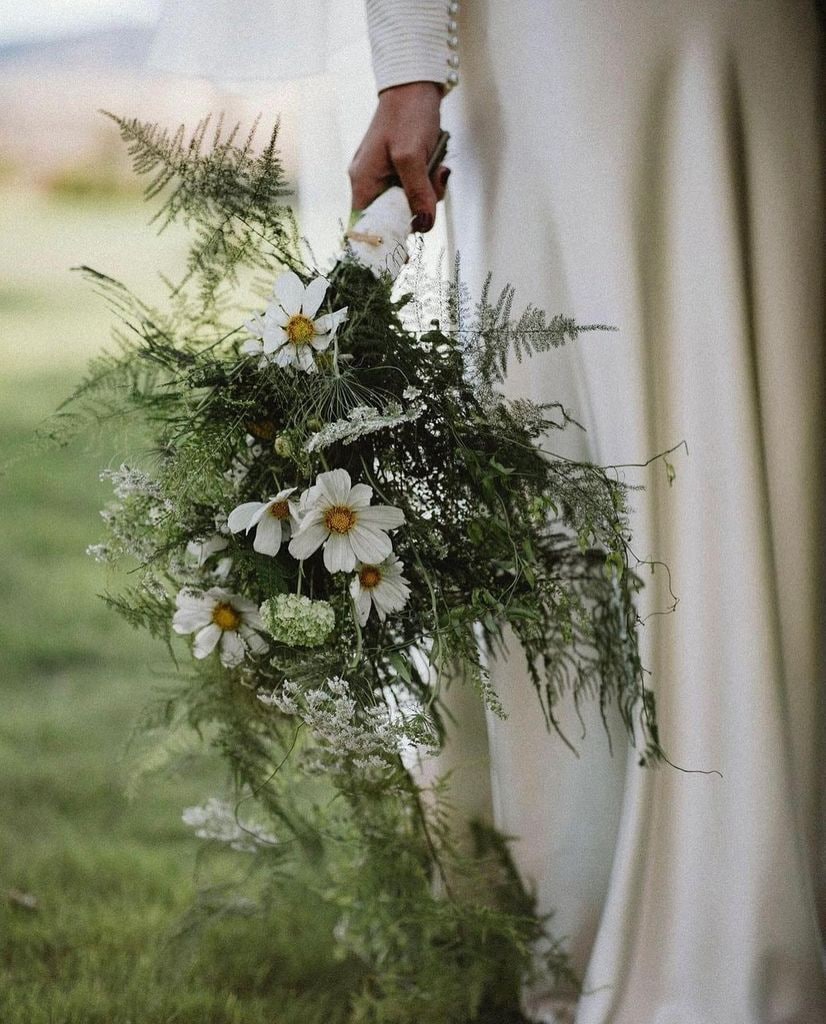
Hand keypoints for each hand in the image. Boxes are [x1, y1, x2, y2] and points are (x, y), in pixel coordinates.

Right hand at [349, 81, 449, 232]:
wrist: (414, 83)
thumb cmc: (408, 114)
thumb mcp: (413, 157)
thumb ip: (418, 194)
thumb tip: (423, 224)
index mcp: (363, 182)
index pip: (365, 227)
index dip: (384, 241)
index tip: (405, 250)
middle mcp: (368, 182)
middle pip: (391, 218)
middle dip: (417, 210)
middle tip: (433, 189)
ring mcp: (381, 175)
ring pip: (406, 203)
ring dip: (427, 194)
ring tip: (437, 170)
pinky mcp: (396, 169)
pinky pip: (412, 188)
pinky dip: (427, 183)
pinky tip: (435, 166)